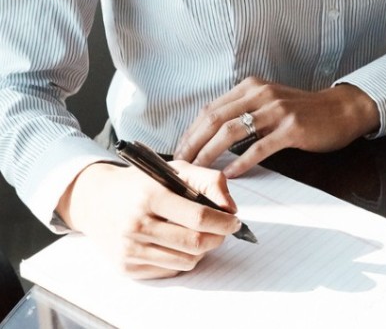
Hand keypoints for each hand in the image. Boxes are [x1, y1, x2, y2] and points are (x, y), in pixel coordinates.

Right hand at [56, 161, 240, 278]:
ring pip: (186, 262)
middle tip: (222, 230)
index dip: (224, 222)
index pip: (199, 218)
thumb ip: (210, 182)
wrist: (95, 200)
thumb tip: (230, 209)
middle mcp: (136, 225)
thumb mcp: (176, 170)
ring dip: (202, 251)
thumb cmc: (141, 184)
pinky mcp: (126, 267)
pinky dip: (181, 259)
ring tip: (198, 235)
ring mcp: (129, 249)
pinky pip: (170, 271)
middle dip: (218, 238)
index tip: (234, 221)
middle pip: (195, 244)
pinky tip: (175, 244)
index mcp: (150, 196)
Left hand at [174, 79, 379, 177]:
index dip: (191, 131)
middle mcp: (261, 94)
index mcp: (252, 87)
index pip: (210, 109)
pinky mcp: (292, 129)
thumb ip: (244, 111)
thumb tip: (211, 131)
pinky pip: (259, 148)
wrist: (342, 110)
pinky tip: (231, 174)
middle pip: (215, 119)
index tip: (180, 150)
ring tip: (198, 171)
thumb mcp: (270, 102)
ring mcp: (277, 110)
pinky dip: (241, 162)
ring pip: (232, 132)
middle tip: (180, 164)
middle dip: (193, 144)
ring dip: (210, 154)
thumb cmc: (305, 111)